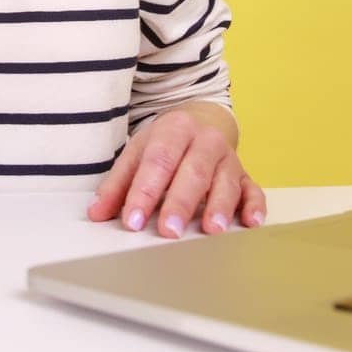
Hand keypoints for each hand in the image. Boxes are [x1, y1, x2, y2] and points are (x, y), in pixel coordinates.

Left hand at [86, 109, 266, 237]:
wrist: (202, 121)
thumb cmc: (166, 144)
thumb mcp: (138, 153)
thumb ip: (117, 184)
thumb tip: (97, 213)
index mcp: (174, 129)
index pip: (157, 162)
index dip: (144, 192)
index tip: (132, 220)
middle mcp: (205, 141)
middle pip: (192, 172)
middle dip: (180, 203)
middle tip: (168, 230)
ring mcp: (228, 158)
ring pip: (225, 182)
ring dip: (219, 207)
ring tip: (211, 230)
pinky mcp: (246, 176)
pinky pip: (254, 190)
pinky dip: (254, 206)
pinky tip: (250, 223)